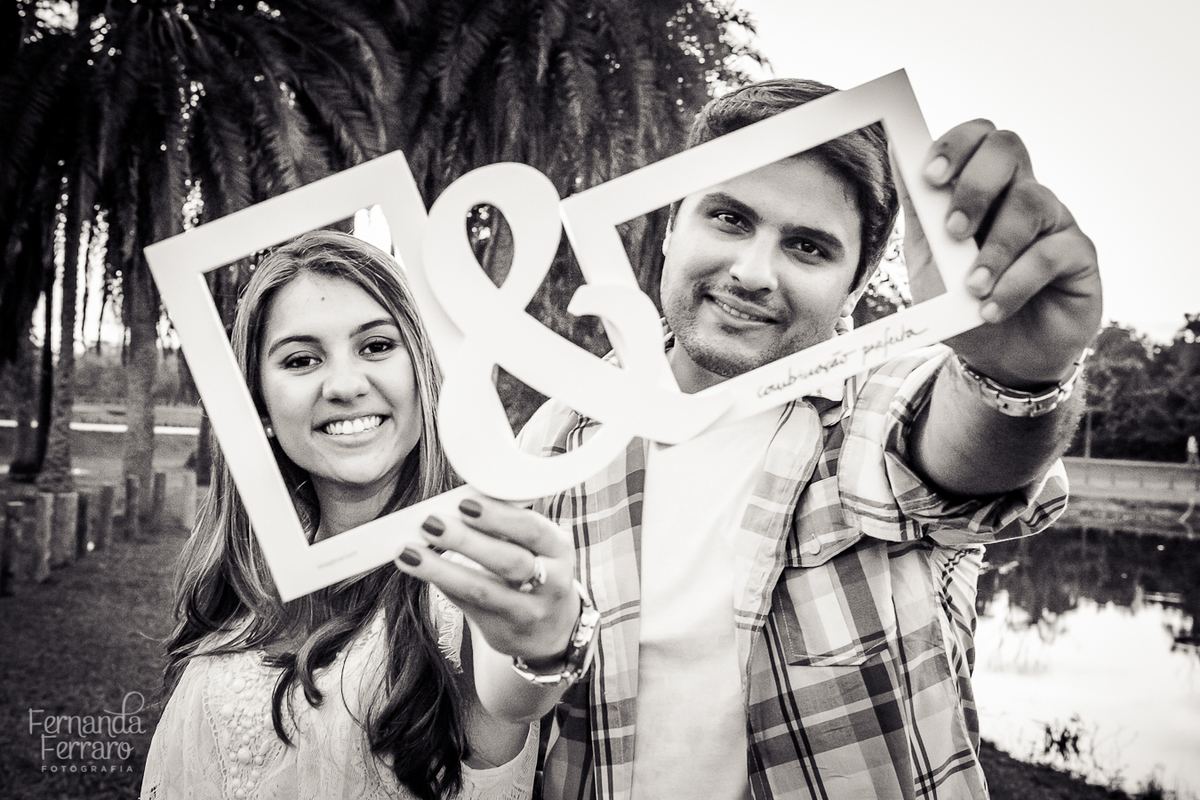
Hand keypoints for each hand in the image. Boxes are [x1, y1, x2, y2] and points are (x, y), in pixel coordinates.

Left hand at [393, 491, 578, 664]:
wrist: (552, 629)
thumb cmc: (536, 569)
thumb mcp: (536, 545)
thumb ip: (504, 525)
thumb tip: (453, 504)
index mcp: (558, 548)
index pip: (532, 530)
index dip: (499, 517)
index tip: (464, 503)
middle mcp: (551, 582)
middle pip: (508, 561)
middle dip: (466, 541)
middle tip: (430, 523)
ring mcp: (528, 611)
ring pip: (482, 589)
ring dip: (441, 569)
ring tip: (409, 552)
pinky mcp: (503, 631)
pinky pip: (467, 605)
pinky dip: (442, 583)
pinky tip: (419, 568)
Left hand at [907, 120, 1101, 387]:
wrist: (997, 361)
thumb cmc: (961, 306)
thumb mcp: (928, 262)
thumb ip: (920, 215)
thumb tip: (901, 156)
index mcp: (982, 190)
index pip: (979, 138)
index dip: (956, 145)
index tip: (931, 177)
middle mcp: (1020, 196)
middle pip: (1008, 149)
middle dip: (976, 186)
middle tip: (953, 230)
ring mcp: (1054, 222)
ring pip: (1031, 202)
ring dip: (994, 248)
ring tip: (972, 288)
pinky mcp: (1079, 255)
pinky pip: (1051, 252)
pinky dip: (1016, 282)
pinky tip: (993, 309)